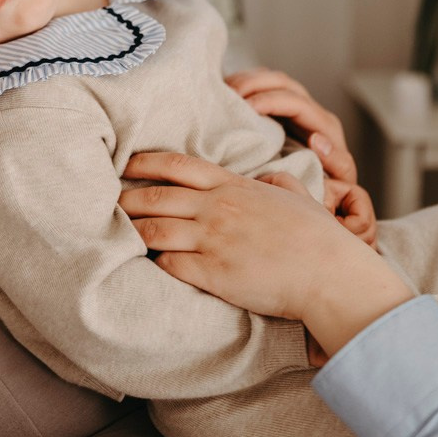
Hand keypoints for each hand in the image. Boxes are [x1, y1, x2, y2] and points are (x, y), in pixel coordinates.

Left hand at [120, 152, 412, 356]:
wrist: (329, 273)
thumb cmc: (319, 238)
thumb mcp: (298, 199)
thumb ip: (279, 184)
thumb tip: (270, 178)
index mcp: (233, 187)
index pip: (178, 166)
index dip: (145, 162)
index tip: (126, 163)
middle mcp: (216, 208)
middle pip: (156, 197)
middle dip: (127, 198)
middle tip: (108, 200)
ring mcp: (212, 240)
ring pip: (154, 230)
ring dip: (133, 231)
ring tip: (115, 234)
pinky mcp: (212, 273)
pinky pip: (169, 263)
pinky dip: (154, 261)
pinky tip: (146, 263)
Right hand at [225, 68, 356, 184]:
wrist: (328, 188)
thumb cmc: (330, 185)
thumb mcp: (340, 178)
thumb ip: (337, 161)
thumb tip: (317, 139)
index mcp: (325, 125)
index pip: (296, 103)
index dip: (271, 101)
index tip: (247, 108)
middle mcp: (311, 109)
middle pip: (282, 83)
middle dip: (254, 84)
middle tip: (231, 95)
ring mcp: (296, 105)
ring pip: (271, 79)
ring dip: (247, 80)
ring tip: (226, 90)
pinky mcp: (282, 107)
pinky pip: (263, 85)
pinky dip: (244, 83)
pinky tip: (228, 90)